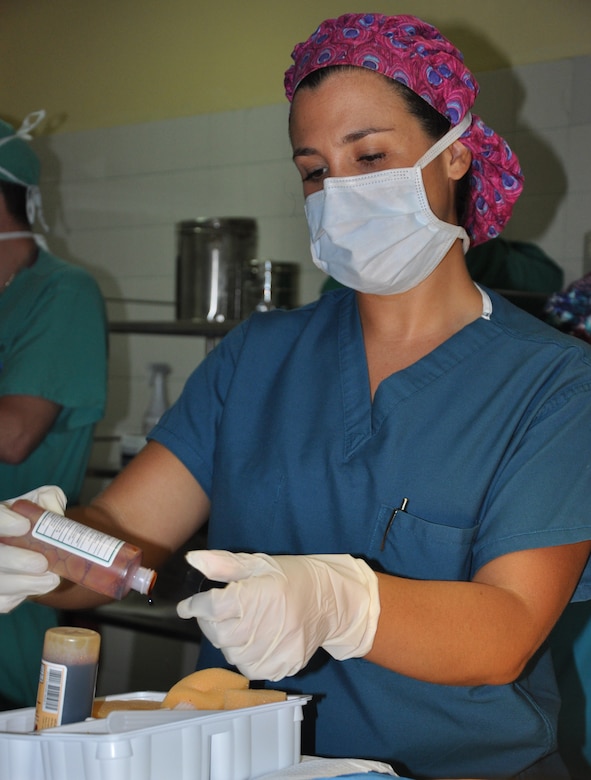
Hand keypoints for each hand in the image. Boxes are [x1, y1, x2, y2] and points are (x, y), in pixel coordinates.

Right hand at [0, 485, 65, 611]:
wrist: (28, 542)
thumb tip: (54, 513)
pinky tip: (34, 589)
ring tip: (51, 579)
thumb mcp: (40, 501)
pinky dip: (17, 597)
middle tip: (42, 563)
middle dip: (15, 560)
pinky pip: (1, 601)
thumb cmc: (32, 519)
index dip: (4, 523)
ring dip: (22, 583)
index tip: (24, 526)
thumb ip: (47, 501)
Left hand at [177, 549, 379, 680]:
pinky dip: (246, 656)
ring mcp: (278, 649)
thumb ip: (223, 564)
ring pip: (232, 655)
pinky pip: (251, 669)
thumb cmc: (290, 578)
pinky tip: (256, 640)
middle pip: (219, 635)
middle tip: (221, 613)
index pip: (213, 607)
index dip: (195, 606)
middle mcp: (268, 624)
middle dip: (212, 624)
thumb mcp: (257, 563)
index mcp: (260, 594)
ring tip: (243, 625)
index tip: (189, 606)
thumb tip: (193, 560)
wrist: (330, 600)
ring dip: (229, 642)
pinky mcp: (286, 665)